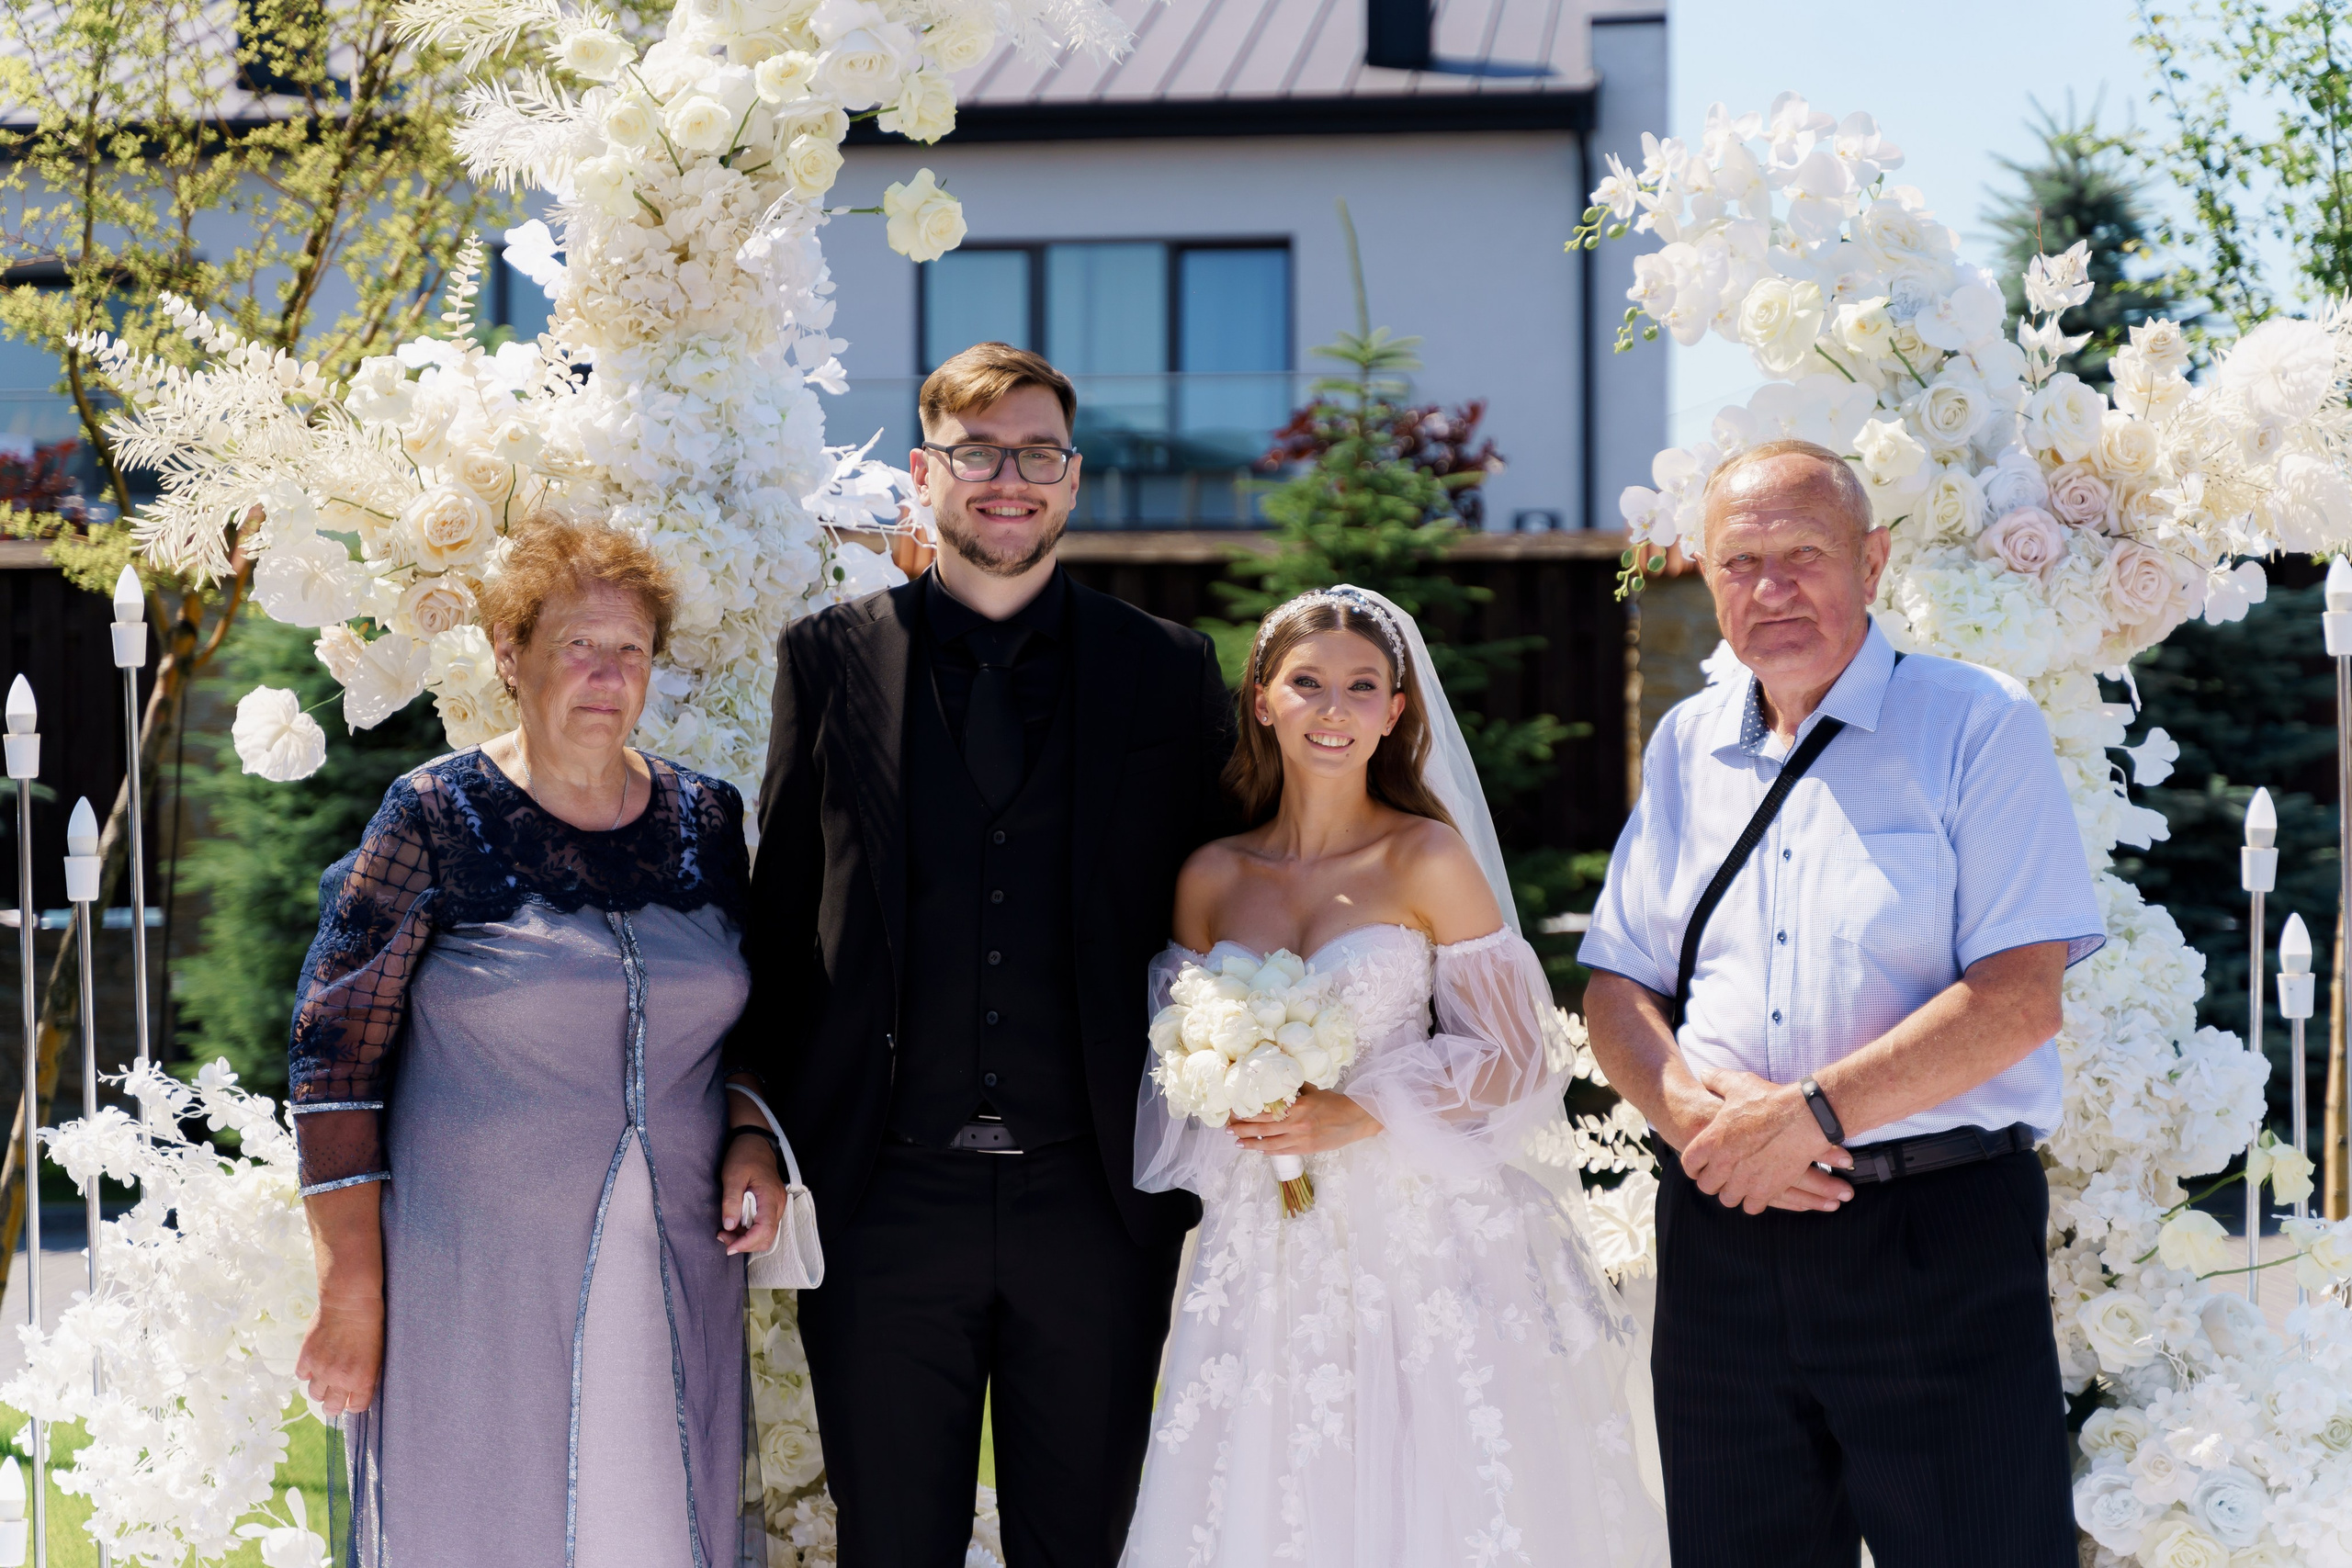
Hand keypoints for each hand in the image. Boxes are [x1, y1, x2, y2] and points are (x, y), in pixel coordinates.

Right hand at [296, 1293, 383, 1418]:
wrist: (350, 1302)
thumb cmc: (370, 1324)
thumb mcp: (377, 1353)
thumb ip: (367, 1375)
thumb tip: (359, 1389)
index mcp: (362, 1379)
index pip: (356, 1407)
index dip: (354, 1404)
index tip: (353, 1400)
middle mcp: (340, 1379)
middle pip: (330, 1408)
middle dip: (333, 1405)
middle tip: (334, 1398)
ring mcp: (321, 1370)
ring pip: (314, 1394)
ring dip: (320, 1388)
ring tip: (325, 1378)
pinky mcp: (306, 1358)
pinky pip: (302, 1376)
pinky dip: (307, 1371)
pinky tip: (315, 1362)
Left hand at [718, 1134, 787, 1256]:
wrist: (755, 1142)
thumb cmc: (744, 1156)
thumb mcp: (732, 1176)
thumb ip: (731, 1201)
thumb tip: (729, 1226)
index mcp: (770, 1197)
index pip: (764, 1230)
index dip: (747, 1243)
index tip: (729, 1247)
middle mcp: (778, 1204)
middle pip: (767, 1237)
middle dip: (745, 1244)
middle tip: (723, 1238)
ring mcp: (777, 1205)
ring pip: (765, 1234)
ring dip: (746, 1239)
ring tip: (725, 1231)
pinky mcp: (772, 1205)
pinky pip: (763, 1225)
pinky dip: (749, 1231)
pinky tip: (734, 1224)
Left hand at [1229, 1086, 1380, 1156]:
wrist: (1355, 1120)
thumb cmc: (1335, 1103)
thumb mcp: (1313, 1091)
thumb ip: (1295, 1090)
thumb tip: (1280, 1083)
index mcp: (1297, 1107)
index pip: (1265, 1111)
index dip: (1248, 1114)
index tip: (1234, 1114)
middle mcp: (1296, 1124)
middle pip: (1263, 1128)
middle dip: (1243, 1130)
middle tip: (1229, 1131)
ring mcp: (1300, 1139)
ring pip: (1269, 1143)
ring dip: (1251, 1144)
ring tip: (1238, 1144)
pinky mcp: (1306, 1149)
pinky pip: (1282, 1151)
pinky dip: (1268, 1151)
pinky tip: (1259, 1149)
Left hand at [1679, 1068, 1852, 1214]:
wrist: (1803, 1117)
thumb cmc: (1770, 1100)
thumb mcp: (1739, 1084)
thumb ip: (1717, 1080)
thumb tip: (1704, 1074)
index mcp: (1712, 1141)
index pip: (1689, 1164)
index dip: (1694, 1166)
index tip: (1701, 1165)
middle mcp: (1724, 1164)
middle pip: (1707, 1186)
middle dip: (1713, 1181)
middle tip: (1722, 1175)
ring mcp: (1744, 1180)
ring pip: (1728, 1198)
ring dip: (1733, 1191)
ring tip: (1740, 1183)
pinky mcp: (1766, 1190)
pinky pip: (1751, 1207)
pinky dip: (1753, 1201)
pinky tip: (1758, 1190)